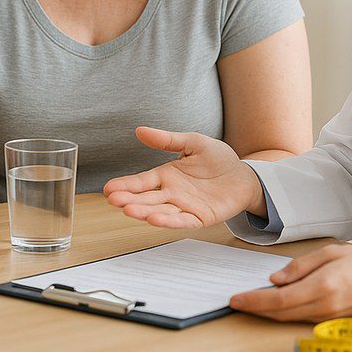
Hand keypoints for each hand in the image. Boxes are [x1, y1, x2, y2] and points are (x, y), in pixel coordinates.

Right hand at [103, 127, 263, 227]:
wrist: (243, 174)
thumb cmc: (217, 158)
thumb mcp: (192, 142)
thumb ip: (167, 140)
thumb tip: (140, 130)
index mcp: (166, 175)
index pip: (141, 181)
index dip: (125, 185)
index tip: (108, 188)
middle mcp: (171, 192)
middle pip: (146, 198)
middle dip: (129, 199)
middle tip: (113, 200)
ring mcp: (184, 206)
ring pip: (160, 210)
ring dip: (144, 211)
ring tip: (129, 210)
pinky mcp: (200, 217)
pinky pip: (182, 220)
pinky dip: (168, 221)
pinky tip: (154, 219)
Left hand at [230, 243, 351, 321]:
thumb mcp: (328, 252)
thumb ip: (299, 266)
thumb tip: (274, 280)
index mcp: (322, 287)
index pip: (279, 299)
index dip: (255, 301)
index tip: (237, 299)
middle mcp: (324, 308)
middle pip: (281, 313)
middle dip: (256, 309)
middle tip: (236, 302)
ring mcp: (328, 318)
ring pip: (289, 318)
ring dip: (267, 313)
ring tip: (249, 302)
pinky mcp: (331, 321)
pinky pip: (300, 318)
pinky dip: (283, 313)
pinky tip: (273, 305)